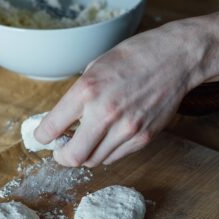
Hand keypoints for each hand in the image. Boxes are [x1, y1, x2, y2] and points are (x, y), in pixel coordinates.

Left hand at [34, 4, 218, 166]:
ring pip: (94, 161)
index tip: (43, 137)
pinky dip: (106, 152)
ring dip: (85, 154)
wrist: (176, 58)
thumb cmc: (135, 57)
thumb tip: (62, 120)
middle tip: (62, 149)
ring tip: (88, 140)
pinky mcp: (143, 138)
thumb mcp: (96, 67)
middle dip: (62, 156)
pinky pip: (115, 157)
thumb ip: (78, 96)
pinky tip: (108, 137)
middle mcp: (105, 113)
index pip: (52, 128)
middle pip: (72, 157)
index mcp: (87, 90)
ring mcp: (126, 129)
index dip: (42, 137)